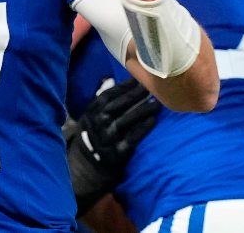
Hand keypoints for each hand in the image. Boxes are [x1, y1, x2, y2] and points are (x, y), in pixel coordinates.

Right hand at [66, 78, 159, 215]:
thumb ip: (100, 98)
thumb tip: (108, 78)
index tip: (137, 78)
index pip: (107, 95)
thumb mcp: (90, 115)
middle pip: (118, 106)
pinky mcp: (118, 152)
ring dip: (142, 110)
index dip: (123, 86)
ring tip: (156, 102)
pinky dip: (142, 129)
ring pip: (126, 121)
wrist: (87, 165)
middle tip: (150, 86)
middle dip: (134, 95)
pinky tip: (153, 120)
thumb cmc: (93, 134)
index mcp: (92, 112)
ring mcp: (108, 138)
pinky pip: (132, 139)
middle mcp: (98, 123)